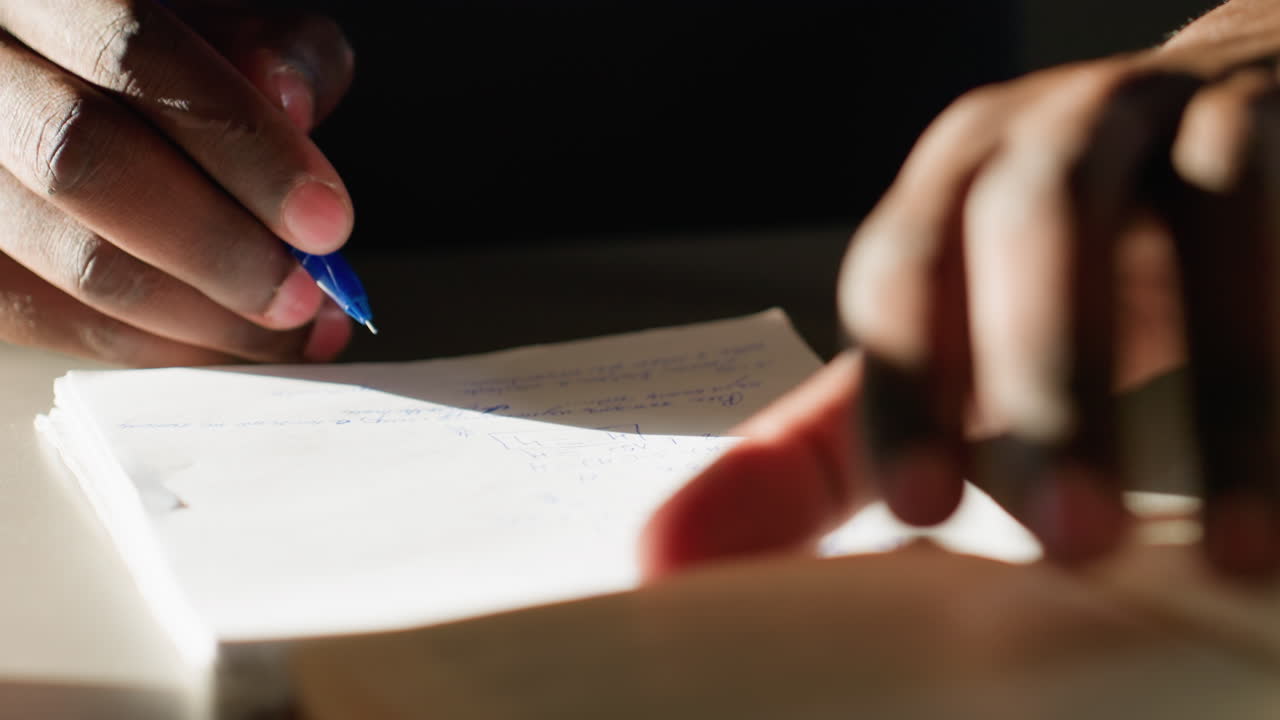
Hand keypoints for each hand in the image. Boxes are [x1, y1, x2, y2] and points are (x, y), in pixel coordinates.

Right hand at [0, 1, 355, 365]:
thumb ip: (272, 52)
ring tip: (281, 329)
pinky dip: (144, 342)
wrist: (75, 84)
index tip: (324, 220)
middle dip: (216, 245)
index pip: (133, 54)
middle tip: (302, 292)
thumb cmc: (163, 63)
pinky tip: (217, 341)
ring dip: (192, 312)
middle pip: (81, 159)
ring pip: (59, 254)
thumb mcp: (224, 27)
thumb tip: (292, 106)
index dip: (241, 143)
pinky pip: (38, 314)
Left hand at [647, 4, 1279, 576]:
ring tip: (1229, 549)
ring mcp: (1178, 113)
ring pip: (1195, 227)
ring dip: (1220, 392)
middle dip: (1049, 388)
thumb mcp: (950, 344)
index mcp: (949, 184)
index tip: (927, 513)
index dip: (905, 391)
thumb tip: (661, 558)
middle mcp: (1049, 131)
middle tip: (1074, 541)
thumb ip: (827, 446)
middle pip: (1028, 234)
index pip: (898, 275)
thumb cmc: (1079, 268)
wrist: (1248, 121)